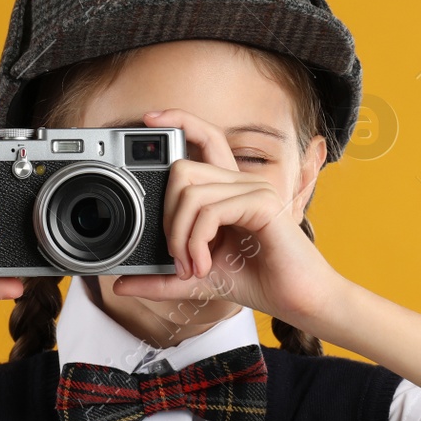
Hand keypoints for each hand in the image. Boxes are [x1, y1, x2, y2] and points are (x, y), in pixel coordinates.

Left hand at [110, 108, 338, 322]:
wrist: (298, 301)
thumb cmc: (259, 283)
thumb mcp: (197, 280)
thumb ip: (162, 279)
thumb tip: (121, 284)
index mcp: (229, 190)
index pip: (203, 138)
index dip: (178, 120)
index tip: (148, 119)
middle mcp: (241, 183)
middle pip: (182, 169)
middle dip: (167, 218)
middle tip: (178, 259)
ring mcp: (253, 190)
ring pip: (191, 194)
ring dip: (181, 238)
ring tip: (193, 268)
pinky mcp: (262, 205)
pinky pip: (210, 212)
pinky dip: (197, 242)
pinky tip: (205, 266)